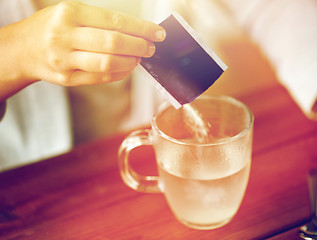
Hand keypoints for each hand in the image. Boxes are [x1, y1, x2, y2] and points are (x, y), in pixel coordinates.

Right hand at [0, 1, 165, 99]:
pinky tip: (127, 67)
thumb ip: (99, 21)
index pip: (114, 21)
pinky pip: (101, 78)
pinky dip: (119, 73)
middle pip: (113, 43)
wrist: (21, 49)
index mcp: (69, 14)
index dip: (140, 28)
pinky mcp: (67, 79)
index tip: (157, 33)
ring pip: (108, 63)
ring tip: (139, 58)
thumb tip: (135, 31)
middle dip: (139, 46)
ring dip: (130, 61)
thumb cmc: (51, 27)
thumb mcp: (68, 13)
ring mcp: (65, 60)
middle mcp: (65, 36)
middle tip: (150, 48)